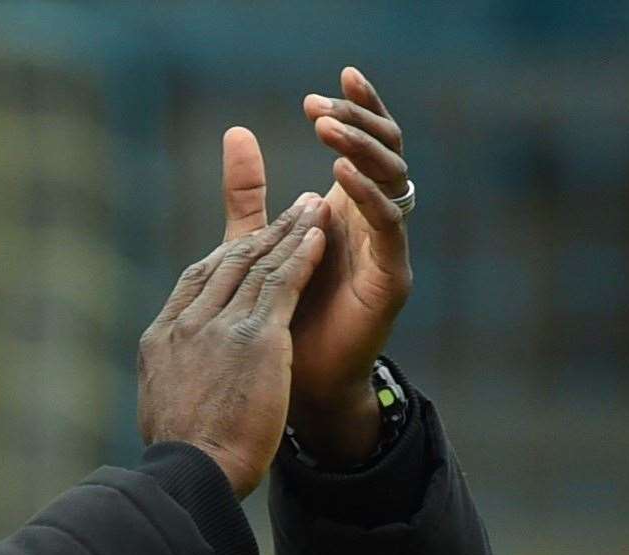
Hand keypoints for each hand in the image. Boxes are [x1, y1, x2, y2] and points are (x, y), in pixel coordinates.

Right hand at [138, 198, 330, 498]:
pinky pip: (282, 284)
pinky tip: (320, 236)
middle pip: (227, 264)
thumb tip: (175, 386)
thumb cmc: (181, 456)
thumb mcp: (163, 407)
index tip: (248, 242)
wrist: (192, 470)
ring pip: (258, 266)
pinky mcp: (256, 338)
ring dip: (290, 232)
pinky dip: (302, 255)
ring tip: (313, 208)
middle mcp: (188, 323)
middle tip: (292, 209)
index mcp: (162, 339)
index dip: (225, 258)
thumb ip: (173, 381)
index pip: (196, 282)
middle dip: (263, 233)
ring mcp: (219, 327)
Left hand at [221, 67, 412, 462]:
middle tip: (324, 105)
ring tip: (329, 129)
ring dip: (362, 151)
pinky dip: (368, 199)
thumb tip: (235, 131)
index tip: (317, 91)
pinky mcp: (390, 279)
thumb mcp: (257, 243)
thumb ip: (249, 193)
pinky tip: (339, 181)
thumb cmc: (280, 318)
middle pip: (387, 151)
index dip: (353, 111)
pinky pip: (389, 228)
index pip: (364, 143)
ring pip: (394, 181)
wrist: (295, 388)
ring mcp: (387, 249)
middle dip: (358, 122)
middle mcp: (374, 222)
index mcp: (348, 209)